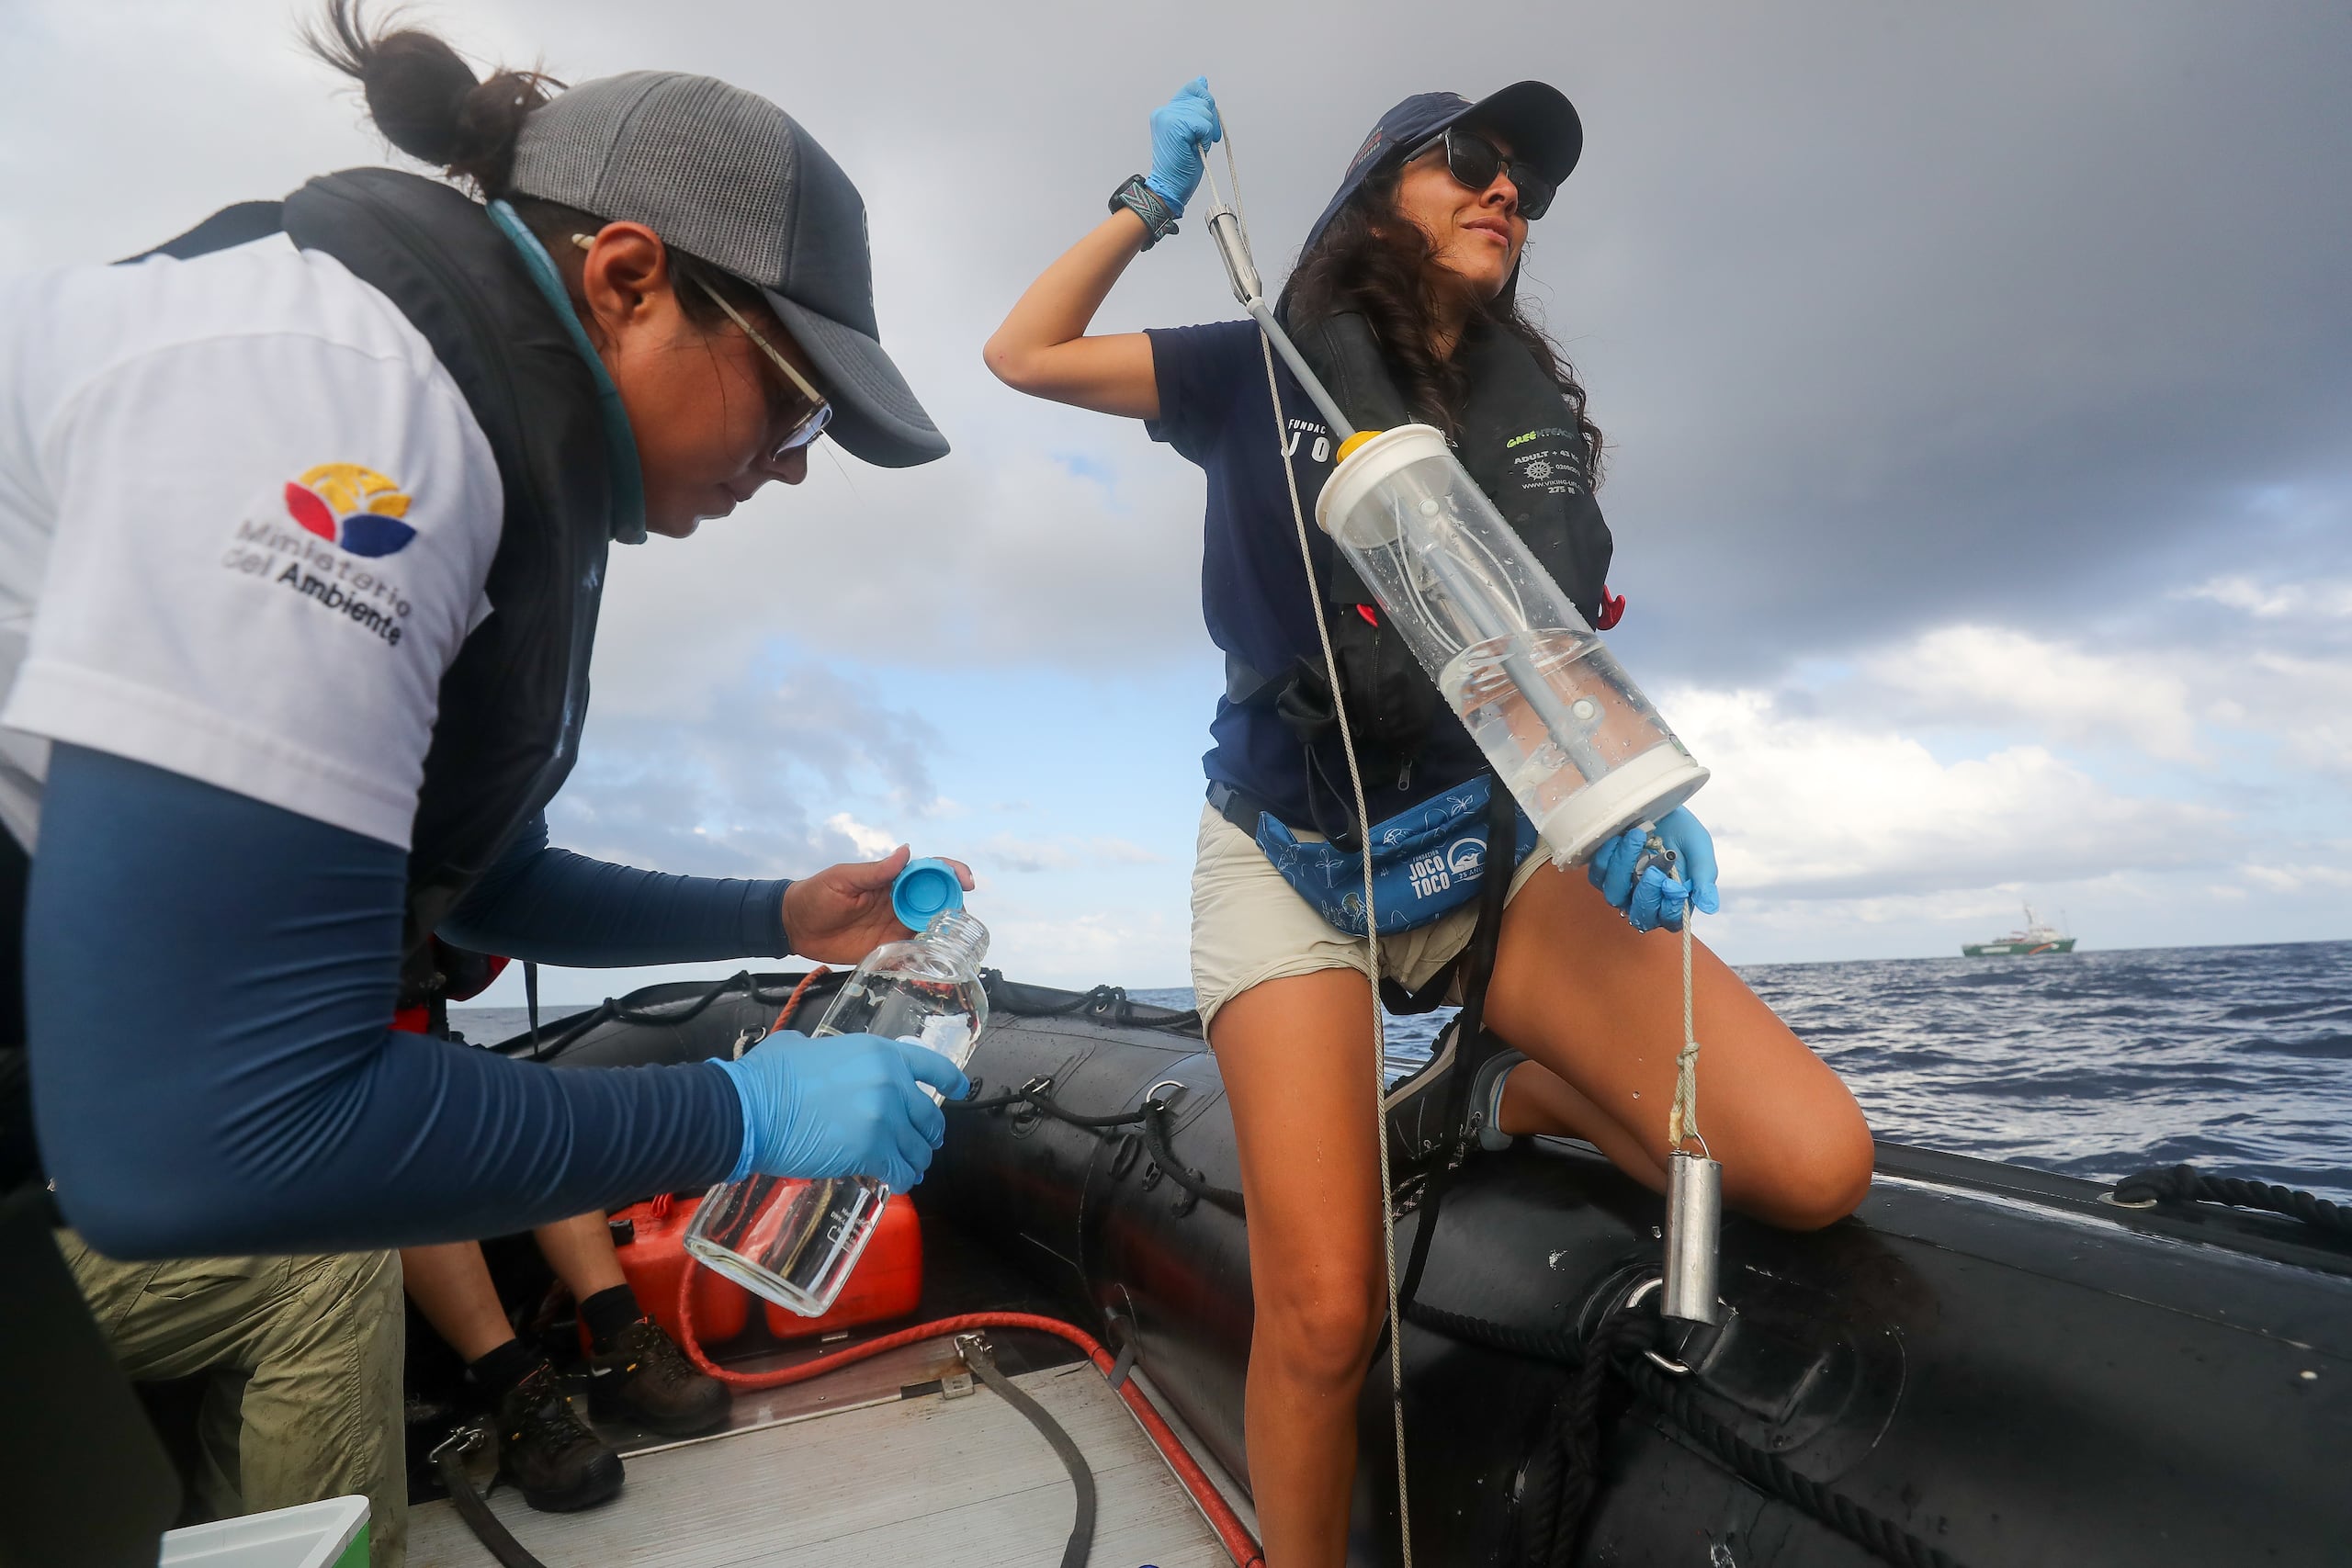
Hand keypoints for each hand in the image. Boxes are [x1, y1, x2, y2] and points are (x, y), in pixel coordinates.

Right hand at [714, 1029, 971, 1190]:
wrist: (750, 1109)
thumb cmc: (768, 1078)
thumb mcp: (804, 1047)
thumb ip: (827, 1052)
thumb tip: (816, 1055)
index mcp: (879, 1053)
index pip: (931, 1065)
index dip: (951, 1081)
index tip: (961, 1091)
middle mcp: (891, 1083)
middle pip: (929, 1115)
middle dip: (928, 1133)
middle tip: (921, 1144)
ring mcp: (885, 1117)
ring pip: (919, 1148)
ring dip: (915, 1160)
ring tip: (907, 1169)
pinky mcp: (873, 1151)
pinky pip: (901, 1171)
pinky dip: (901, 1179)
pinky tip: (895, 1182)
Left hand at [782, 845, 974, 963]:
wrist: (795, 927)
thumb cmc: (816, 895)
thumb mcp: (844, 879)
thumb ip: (876, 871)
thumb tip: (906, 851)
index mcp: (893, 880)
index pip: (930, 872)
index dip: (952, 873)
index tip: (966, 882)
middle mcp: (900, 902)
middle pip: (938, 901)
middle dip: (956, 907)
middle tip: (961, 922)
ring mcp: (895, 926)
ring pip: (931, 927)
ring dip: (947, 933)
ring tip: (956, 944)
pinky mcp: (887, 948)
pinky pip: (914, 951)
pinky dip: (928, 955)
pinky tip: (937, 962)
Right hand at [1144, 76, 1221, 214]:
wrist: (1170, 187)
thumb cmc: (1181, 166)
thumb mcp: (1191, 131)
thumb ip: (1195, 107)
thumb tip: (1202, 81)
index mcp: (1166, 112)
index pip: (1192, 89)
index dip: (1205, 103)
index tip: (1206, 125)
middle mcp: (1164, 111)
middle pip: (1202, 99)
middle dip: (1209, 120)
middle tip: (1202, 140)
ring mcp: (1168, 117)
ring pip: (1204, 111)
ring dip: (1207, 131)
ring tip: (1196, 146)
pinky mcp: (1175, 126)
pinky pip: (1203, 124)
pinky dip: (1205, 137)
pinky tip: (1196, 148)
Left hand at [1587, 807, 1720, 932]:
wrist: (1658, 805)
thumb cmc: (1681, 830)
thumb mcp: (1699, 848)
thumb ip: (1704, 877)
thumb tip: (1709, 907)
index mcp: (1673, 900)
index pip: (1670, 920)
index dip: (1670, 908)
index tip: (1673, 885)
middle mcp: (1647, 900)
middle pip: (1641, 916)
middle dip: (1646, 894)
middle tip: (1653, 870)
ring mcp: (1623, 888)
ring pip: (1615, 896)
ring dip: (1625, 866)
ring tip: (1637, 836)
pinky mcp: (1604, 873)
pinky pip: (1598, 875)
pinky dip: (1607, 855)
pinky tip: (1619, 836)